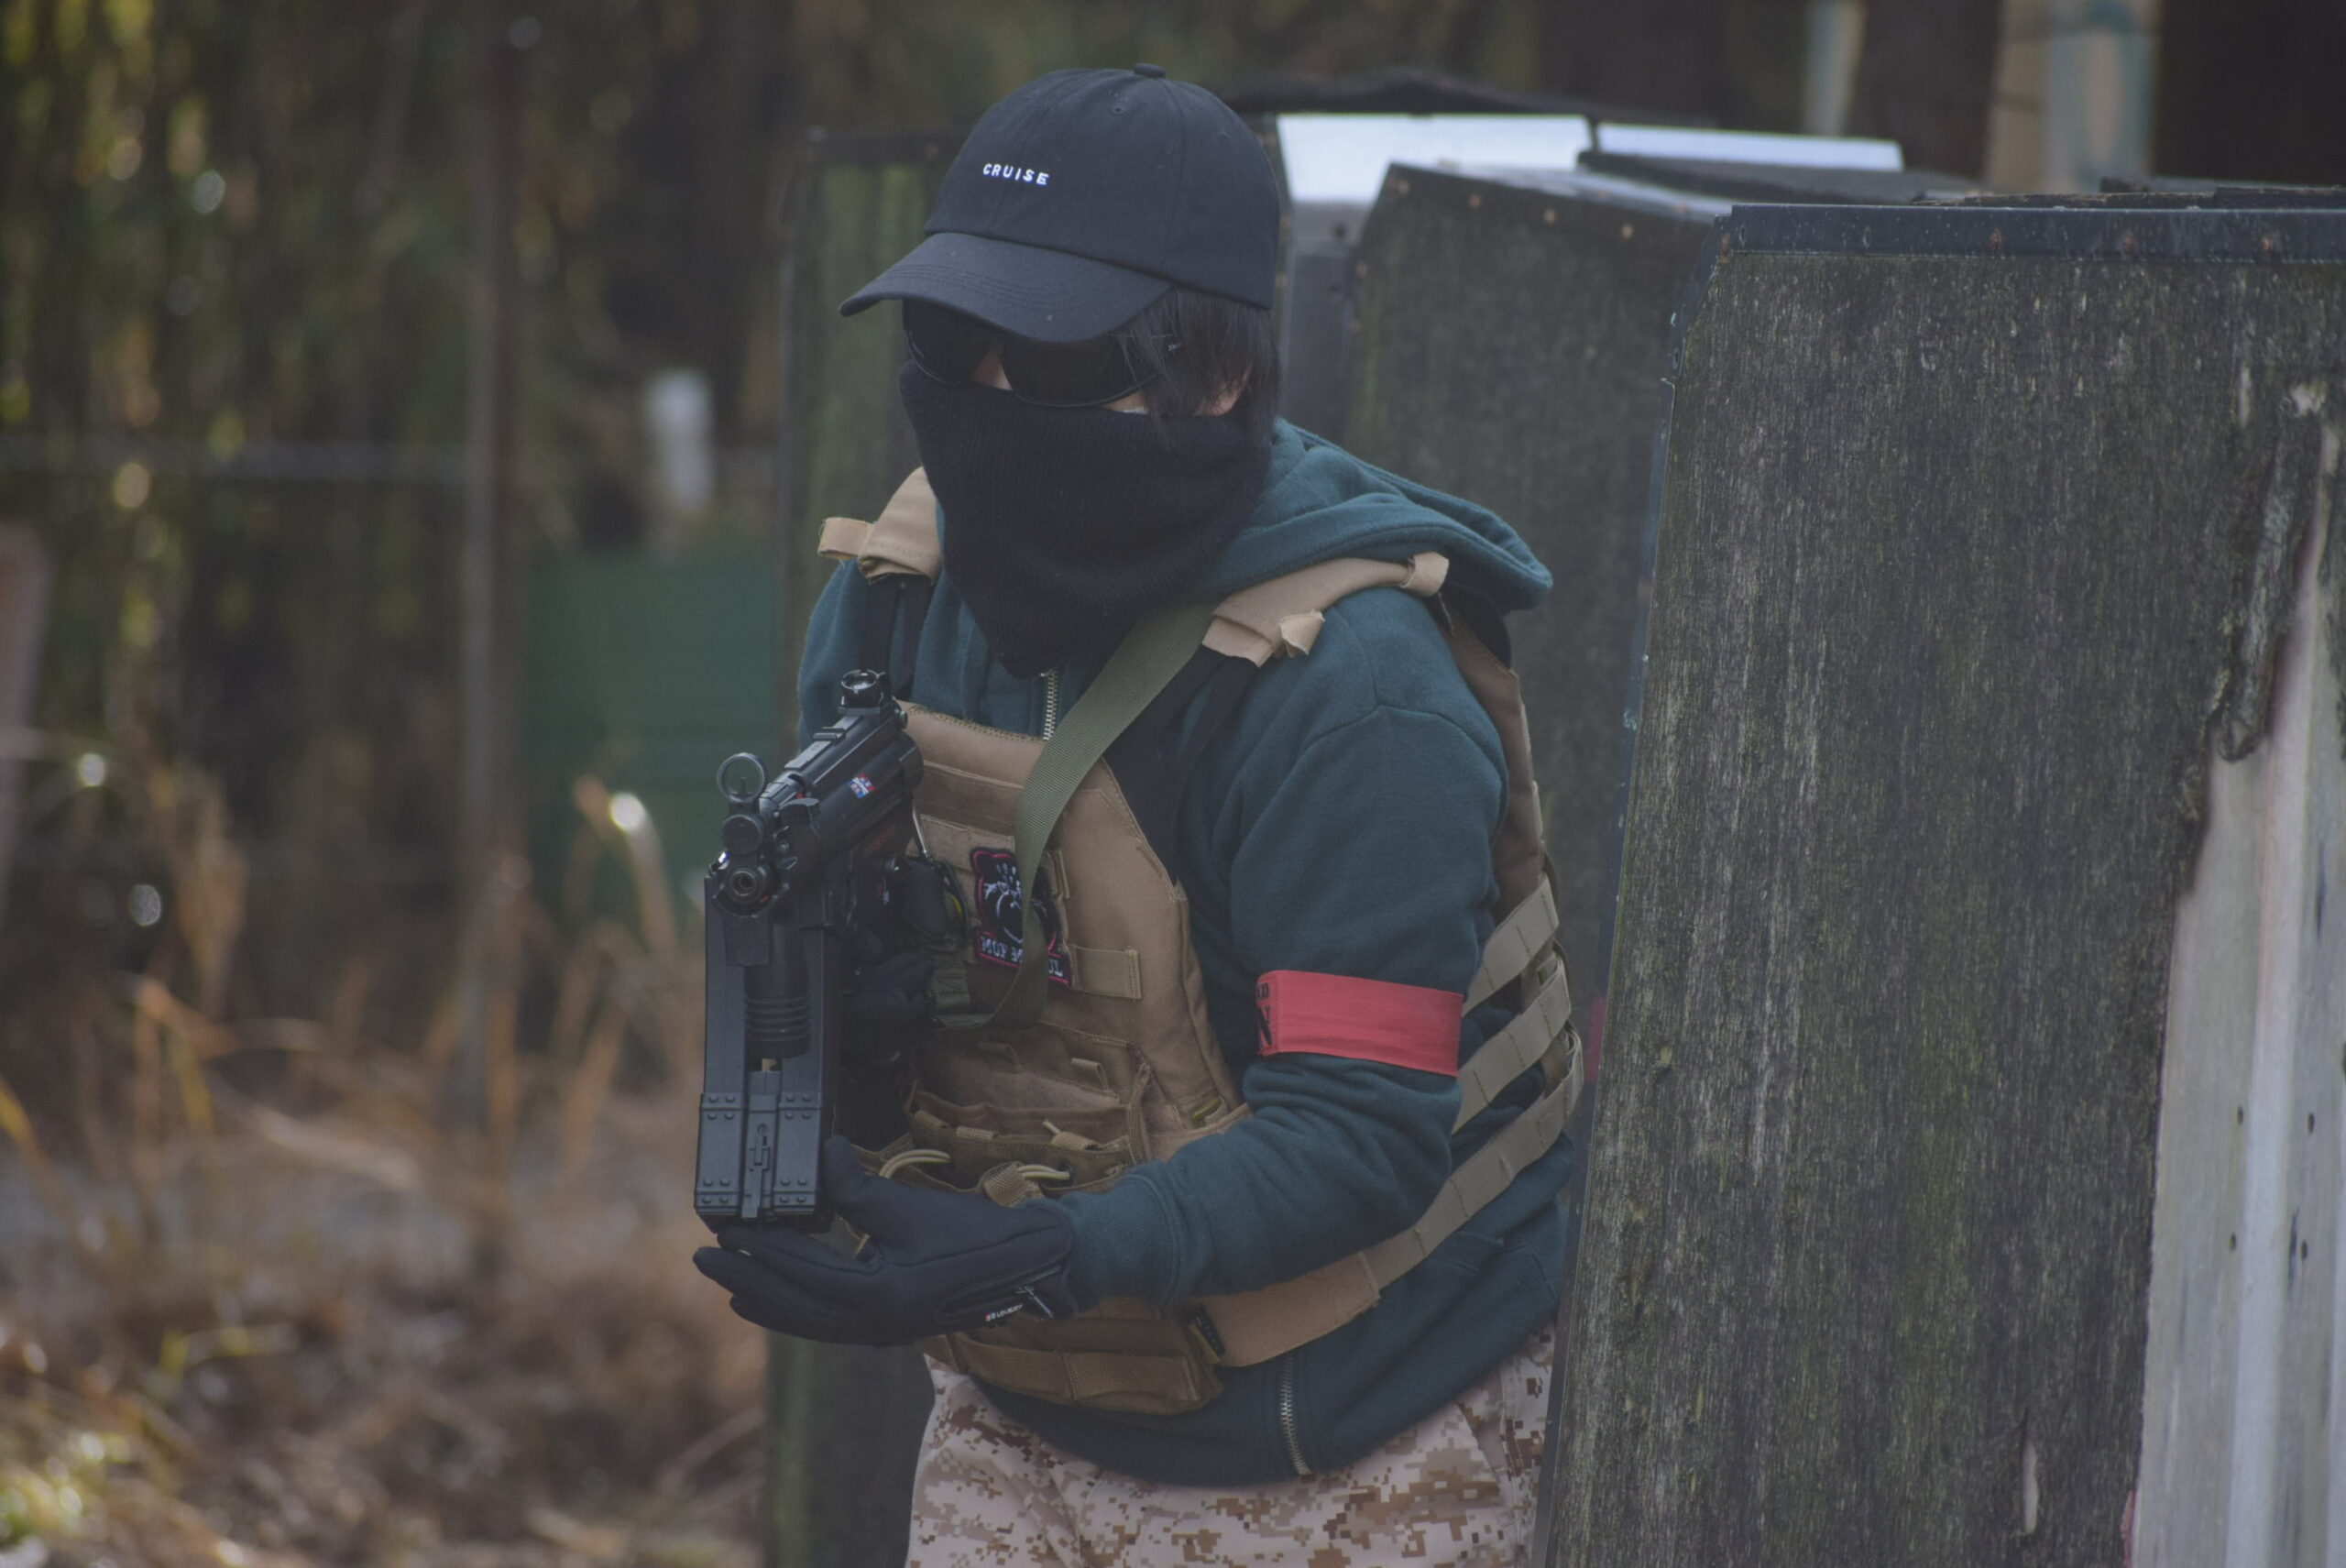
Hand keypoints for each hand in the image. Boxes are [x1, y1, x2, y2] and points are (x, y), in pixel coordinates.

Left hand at [693, 1137, 1077, 1344]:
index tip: (725, 1231)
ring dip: (766, 1299)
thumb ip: (855, 1187)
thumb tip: (818, 1153)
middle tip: (705, 1257)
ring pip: (808, 1322)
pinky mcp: (887, 1327)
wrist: (1025, 1264)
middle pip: (795, 1307)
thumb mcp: (908, 1206)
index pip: (805, 1273)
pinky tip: (773, 1299)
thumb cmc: (972, 1233)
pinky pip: (827, 1324)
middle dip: (747, 1280)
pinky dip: (795, 1310)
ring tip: (729, 1283)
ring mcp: (881, 1333)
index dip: (761, 1251)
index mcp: (881, 1296)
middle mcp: (875, 1325)